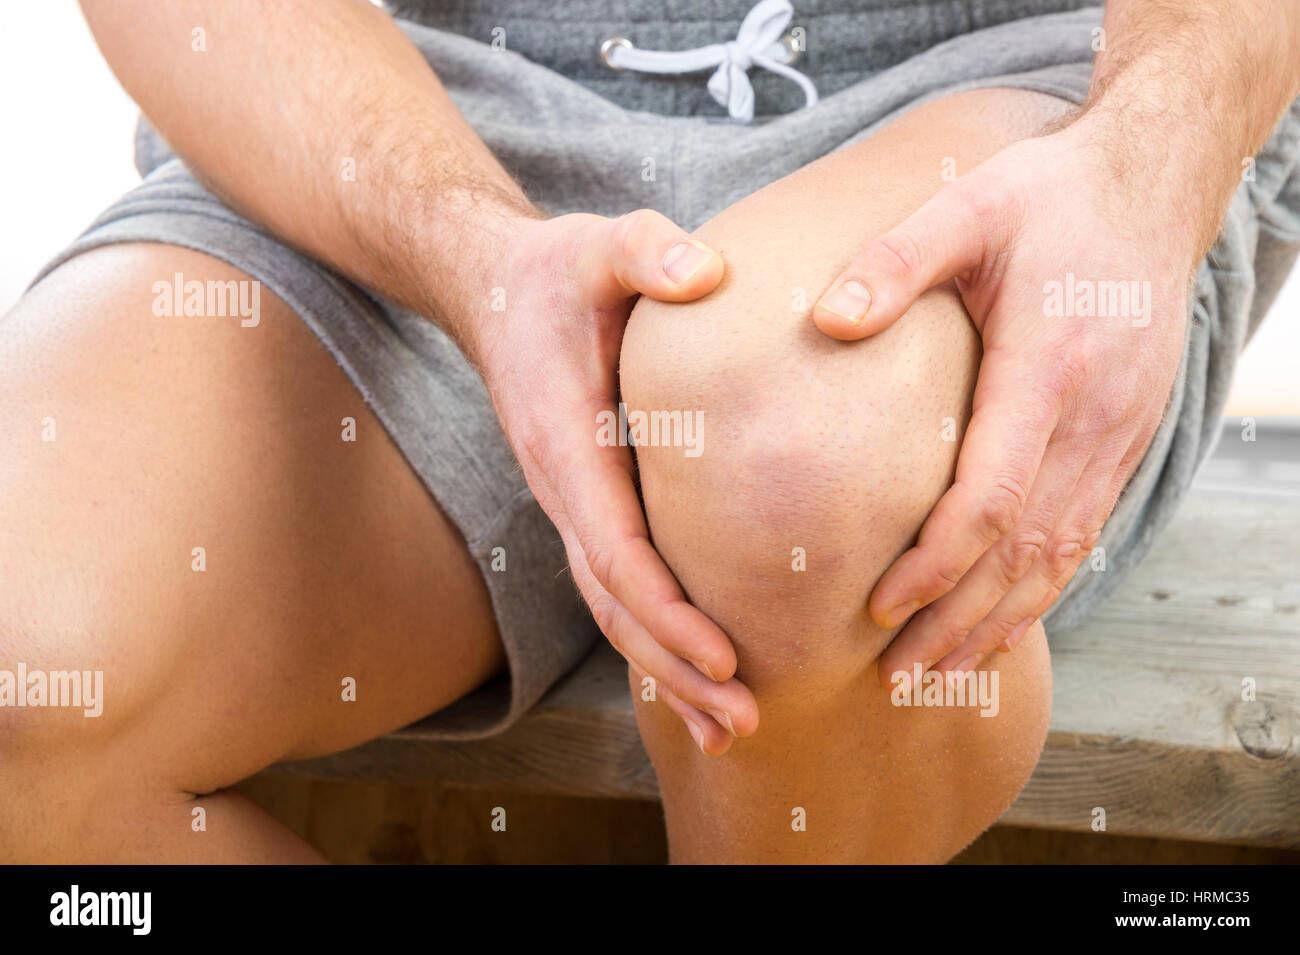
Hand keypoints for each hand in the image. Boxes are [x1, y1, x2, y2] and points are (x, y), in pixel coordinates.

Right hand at [470, 210, 758, 753]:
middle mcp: (561, 490)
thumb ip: (646, 250)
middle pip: (613, 604)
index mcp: (565, 444)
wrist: (498, 292)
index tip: (723, 656)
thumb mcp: (599, 244)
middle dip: (674, 668)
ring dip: (666, 671)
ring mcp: (571, 504)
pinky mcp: (590, 505)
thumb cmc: (558, 273)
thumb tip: (706, 273)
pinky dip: (656, 638)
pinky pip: (619, 587)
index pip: (613, 548)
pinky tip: (698, 674)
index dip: (666, 610)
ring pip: (613, 609)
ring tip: (729, 729)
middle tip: (743, 722)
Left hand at [811, 119, 1195, 682]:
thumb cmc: (1048, 198)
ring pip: (1060, 558)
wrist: (1151, 186)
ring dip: (998, 622)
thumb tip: (826, 322)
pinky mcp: (1124, 441)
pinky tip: (1000, 625)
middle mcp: (1093, 419)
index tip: (878, 606)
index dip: (937, 564)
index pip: (993, 499)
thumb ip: (895, 262)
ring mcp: (1118, 436)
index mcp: (1049, 369)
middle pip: (1025, 553)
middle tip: (896, 675)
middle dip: (957, 620)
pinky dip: (1040, 592)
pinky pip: (1082, 536)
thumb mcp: (967, 208)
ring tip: (938, 672)